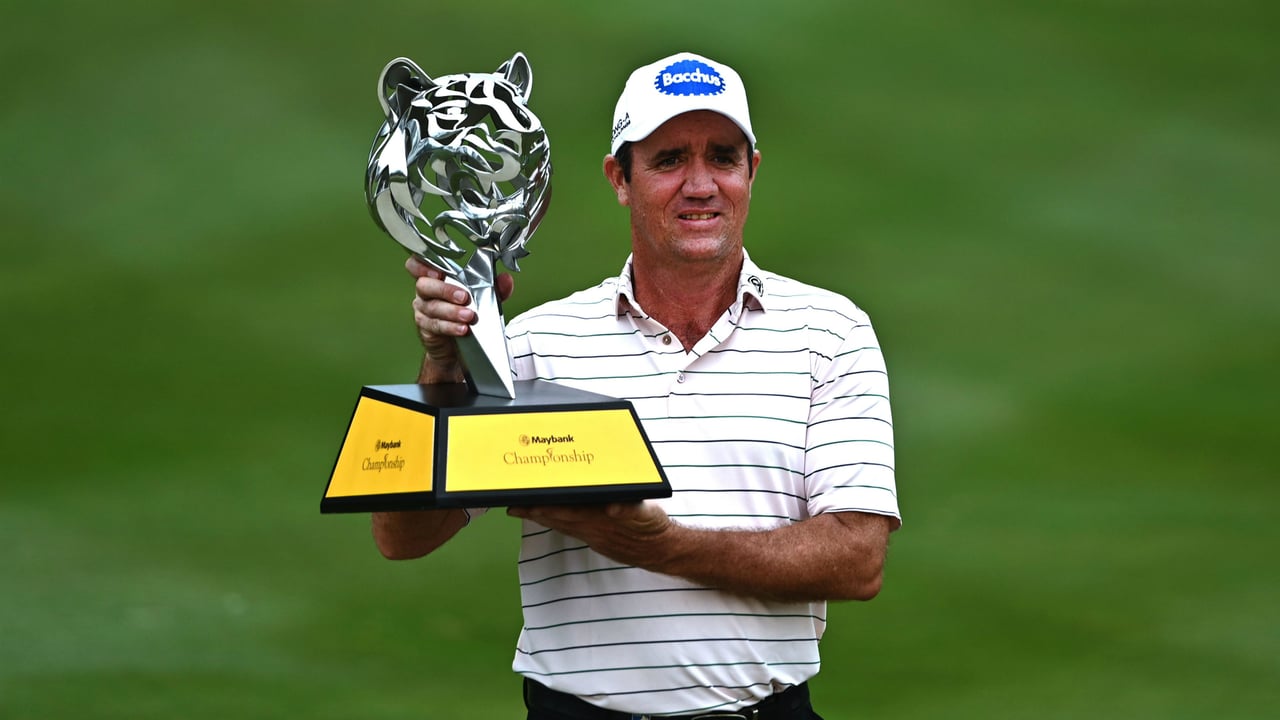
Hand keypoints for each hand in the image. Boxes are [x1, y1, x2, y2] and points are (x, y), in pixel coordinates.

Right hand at [406, 255, 513, 378]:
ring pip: (432, 307)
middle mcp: (425, 292)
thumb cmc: (465, 313)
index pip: (417, 265)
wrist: (457, 346)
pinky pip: (435, 326)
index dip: (422, 265)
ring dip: (452, 311)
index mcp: (435, 278)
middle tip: (464, 297)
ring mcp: (423, 310)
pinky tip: (463, 329)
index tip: (439, 272)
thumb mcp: (483, 298)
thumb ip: (494, 288)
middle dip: (445, 290)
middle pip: (424, 286)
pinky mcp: (426, 328)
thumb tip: (506, 279)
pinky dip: (450, 327)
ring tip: (469, 316)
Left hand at [507, 501, 673, 567]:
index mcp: (601, 521)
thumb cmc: (653, 527)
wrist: (662, 550)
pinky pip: (570, 529)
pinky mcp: (596, 538)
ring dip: (540, 518)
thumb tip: (614, 508)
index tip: (527, 504)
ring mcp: (593, 535)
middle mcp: (592, 530)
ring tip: (521, 510)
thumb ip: (629, 510)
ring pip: (561, 526)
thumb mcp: (647, 515)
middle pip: (558, 520)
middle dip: (534, 513)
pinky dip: (556, 523)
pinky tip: (547, 518)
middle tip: (512, 506)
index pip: (568, 513)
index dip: (546, 508)